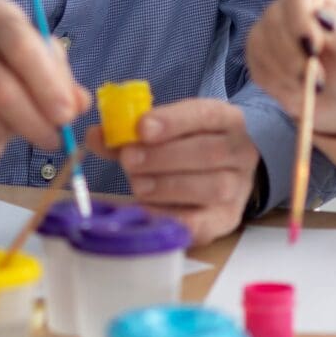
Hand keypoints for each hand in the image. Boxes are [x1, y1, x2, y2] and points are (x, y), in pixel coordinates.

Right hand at [0, 0, 87, 164]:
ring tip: (23, 132)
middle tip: (55, 140)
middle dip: (34, 123)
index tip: (66, 115)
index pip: (20, 45)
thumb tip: (79, 104)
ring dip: (12, 136)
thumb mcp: (36, 54)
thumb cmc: (3, 56)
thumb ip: (61, 78)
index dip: (46, 84)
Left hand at [83, 96, 259, 244]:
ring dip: (167, 186)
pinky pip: (202, 222)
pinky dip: (171, 217)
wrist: (224, 175)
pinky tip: (147, 210)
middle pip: (208, 152)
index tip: (140, 128)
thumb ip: (130, 134)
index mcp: (226, 120)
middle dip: (163, 156)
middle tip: (128, 160)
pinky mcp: (227, 219)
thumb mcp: (166, 132)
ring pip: (211, 187)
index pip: (205, 114)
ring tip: (137, 184)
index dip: (173, 121)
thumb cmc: (188, 148)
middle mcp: (239, 152)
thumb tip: (96, 136)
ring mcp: (238, 188)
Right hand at [245, 0, 335, 136]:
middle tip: (316, 80)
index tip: (314, 48)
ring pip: (261, 43)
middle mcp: (289, 7)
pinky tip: (297, 88)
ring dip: (286, 71)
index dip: (301, 18)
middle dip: (293, 53)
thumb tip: (321, 16)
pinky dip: (277, 83)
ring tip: (312, 86)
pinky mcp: (257, 53)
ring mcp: (269, 28)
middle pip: (274, 19)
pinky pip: (257, 66)